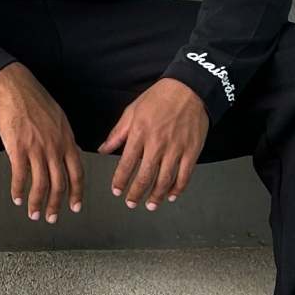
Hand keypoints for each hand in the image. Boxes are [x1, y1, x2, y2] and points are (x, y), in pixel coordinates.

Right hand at [0, 61, 83, 223]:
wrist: (16, 87)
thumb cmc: (36, 100)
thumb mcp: (59, 119)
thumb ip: (65, 139)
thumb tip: (70, 153)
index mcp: (66, 140)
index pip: (77, 173)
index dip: (77, 193)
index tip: (75, 206)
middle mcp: (54, 147)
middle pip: (59, 183)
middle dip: (56, 205)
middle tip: (52, 217)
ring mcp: (36, 149)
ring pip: (40, 184)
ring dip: (37, 203)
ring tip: (34, 214)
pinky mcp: (18, 148)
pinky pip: (20, 176)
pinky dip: (18, 190)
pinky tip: (17, 198)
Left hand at [99, 76, 208, 210]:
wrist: (189, 89)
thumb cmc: (159, 97)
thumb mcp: (132, 111)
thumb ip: (117, 133)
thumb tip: (103, 149)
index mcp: (140, 133)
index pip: (127, 163)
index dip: (120, 180)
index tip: (116, 191)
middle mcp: (157, 143)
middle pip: (145, 176)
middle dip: (136, 193)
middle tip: (131, 203)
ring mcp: (176, 148)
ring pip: (165, 179)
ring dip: (157, 196)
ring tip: (150, 205)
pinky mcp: (192, 151)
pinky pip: (184, 175)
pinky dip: (178, 189)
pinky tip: (172, 195)